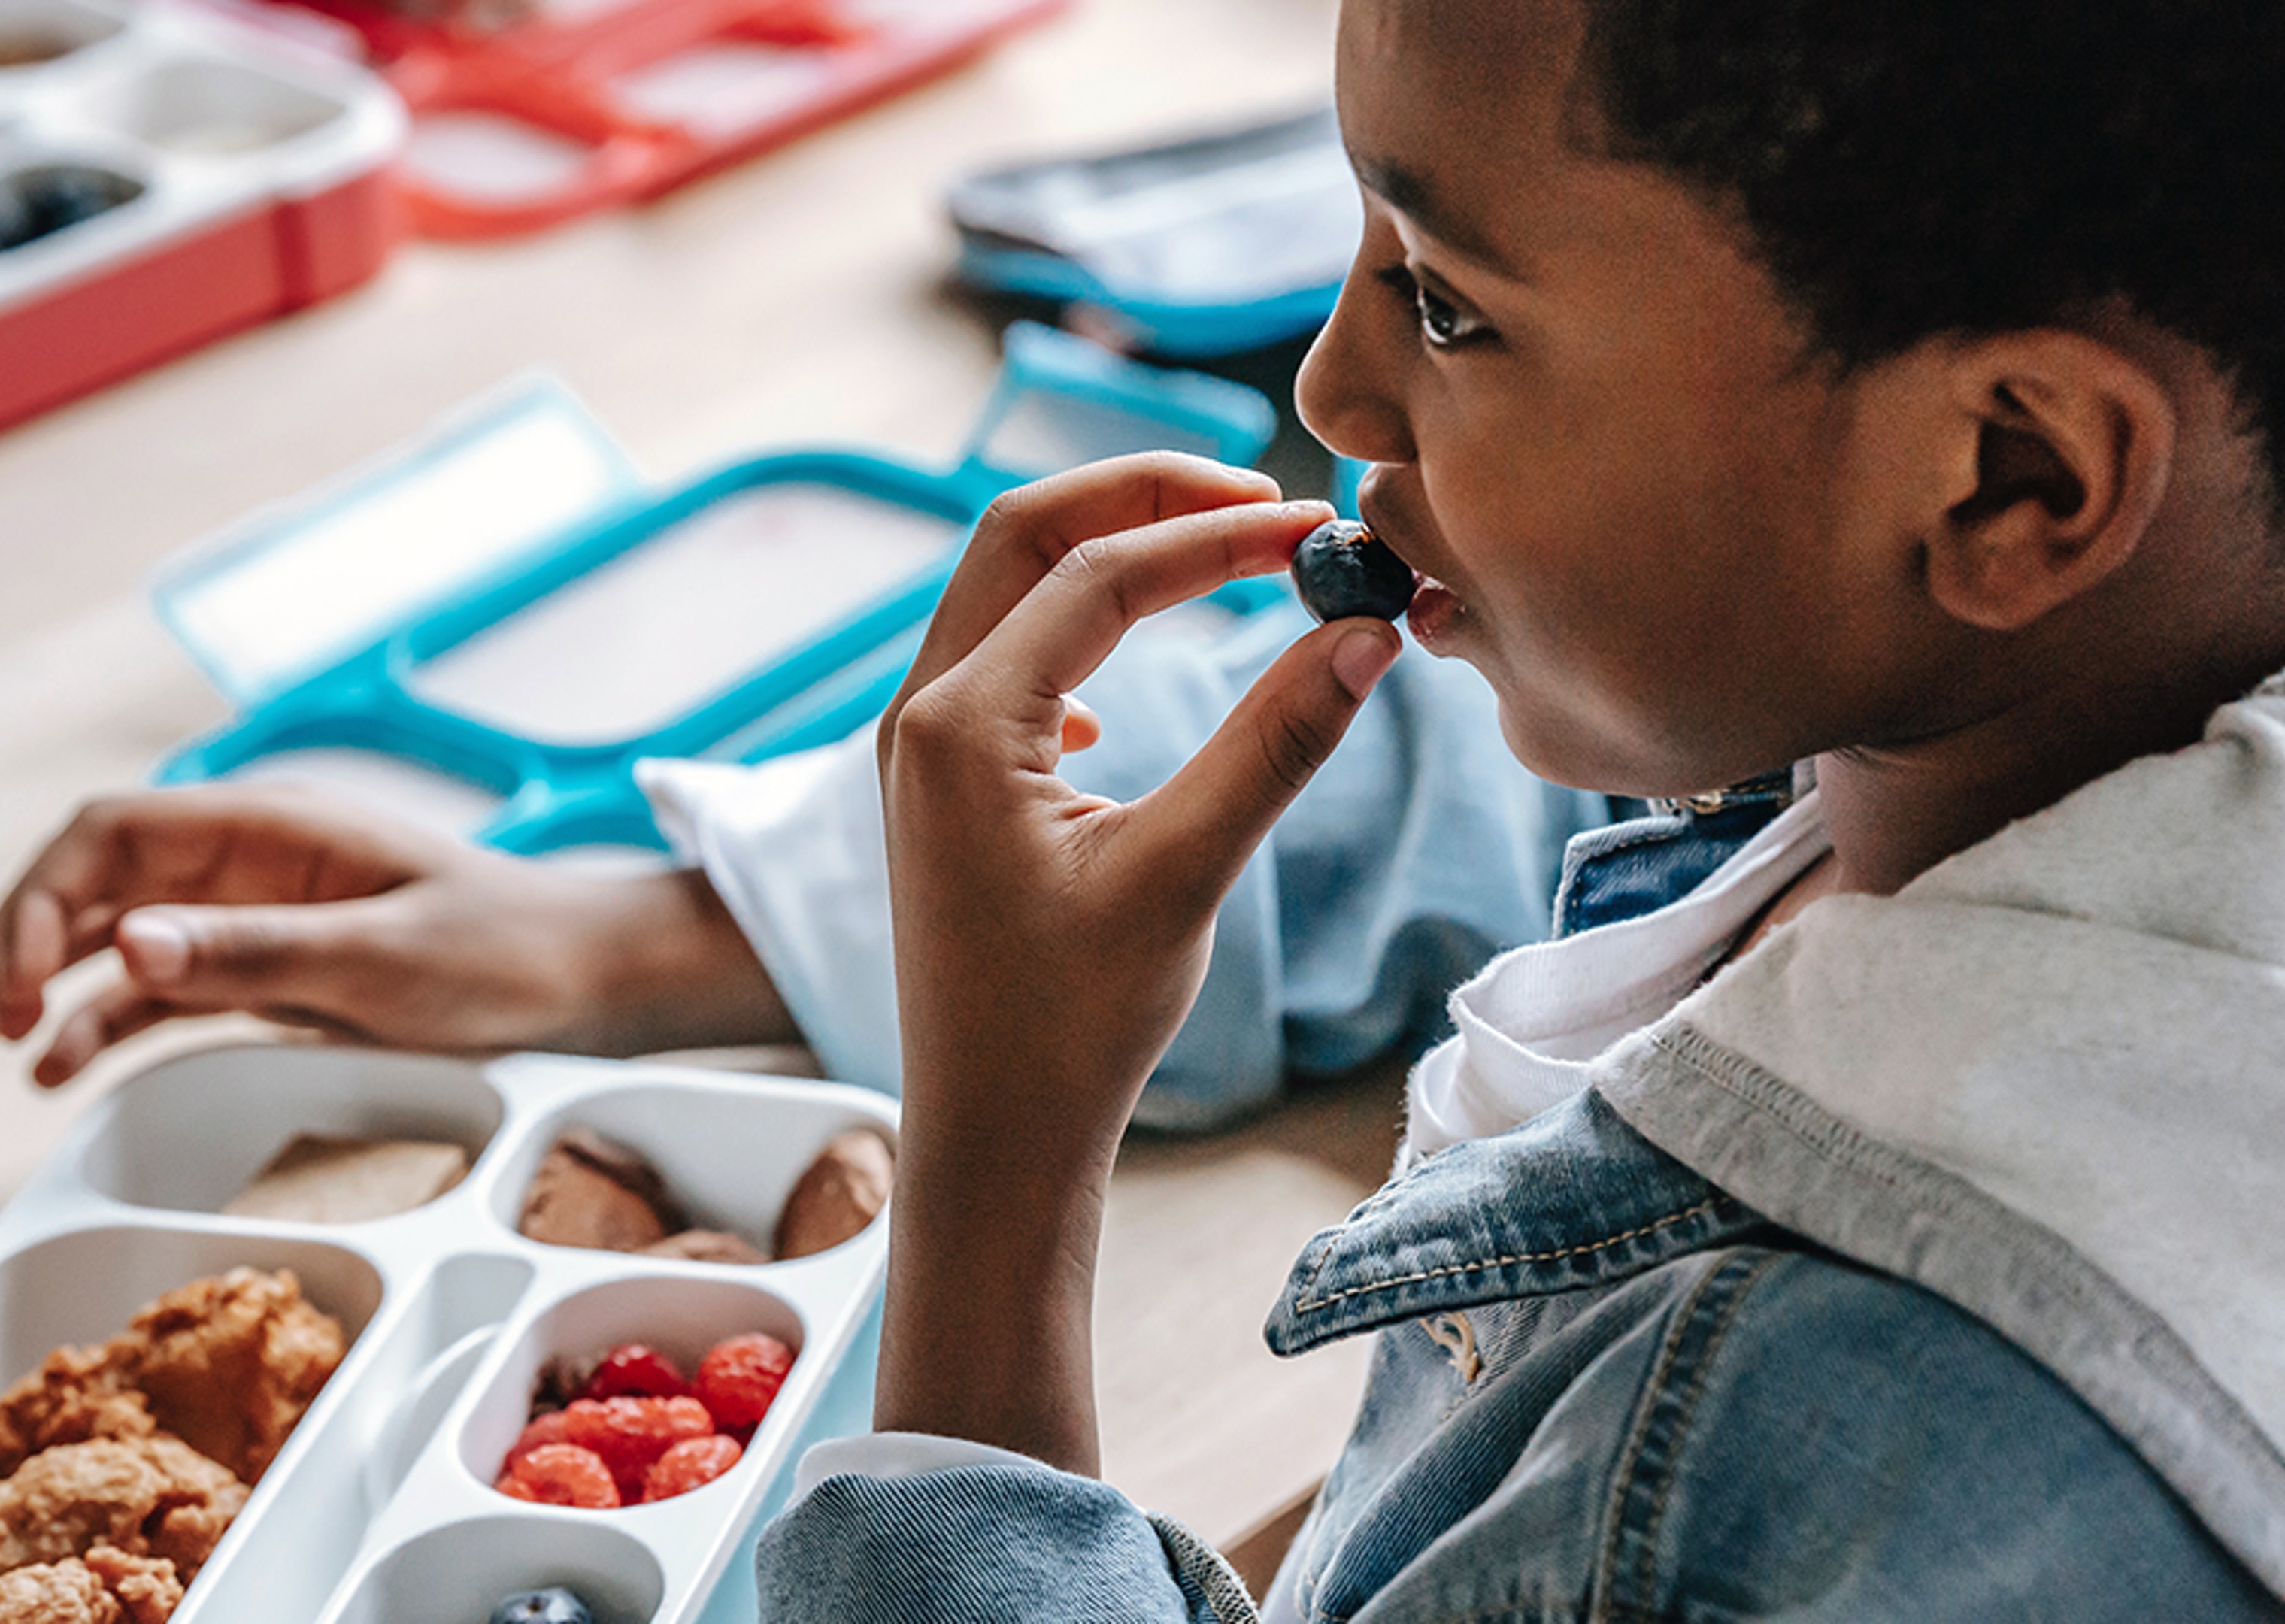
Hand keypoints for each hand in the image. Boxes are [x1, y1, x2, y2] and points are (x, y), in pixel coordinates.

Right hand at [0, 783, 794, 1085]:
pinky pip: (163, 988)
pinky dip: (105, 1020)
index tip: (14, 981)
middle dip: (21, 938)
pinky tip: (56, 1068)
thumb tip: (128, 942)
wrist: (586, 981)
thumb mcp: (380, 960)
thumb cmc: (503, 955)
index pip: (110, 833)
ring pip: (115, 932)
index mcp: (269, 826)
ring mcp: (253, 913)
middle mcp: (247, 859)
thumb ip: (255, 951)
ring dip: (43, 979)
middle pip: (94, 877)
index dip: (40, 896)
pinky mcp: (269, 968)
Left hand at [871, 454, 1400, 1469]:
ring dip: (1108, 553)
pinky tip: (1119, 700)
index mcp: (960, 723)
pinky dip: (1071, 628)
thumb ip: (1274, 744)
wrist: (989, 1140)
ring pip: (1006, 588)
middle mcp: (919, 715)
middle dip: (1142, 496)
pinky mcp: (939, 787)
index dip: (1216, 534)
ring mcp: (919, 749)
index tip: (1316, 529)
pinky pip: (999, 659)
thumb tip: (1365, 632)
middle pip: (1023, 533)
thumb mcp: (1183, 875)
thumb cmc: (1070, 1028)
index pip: (1098, 570)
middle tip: (1260, 500)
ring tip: (1220, 554)